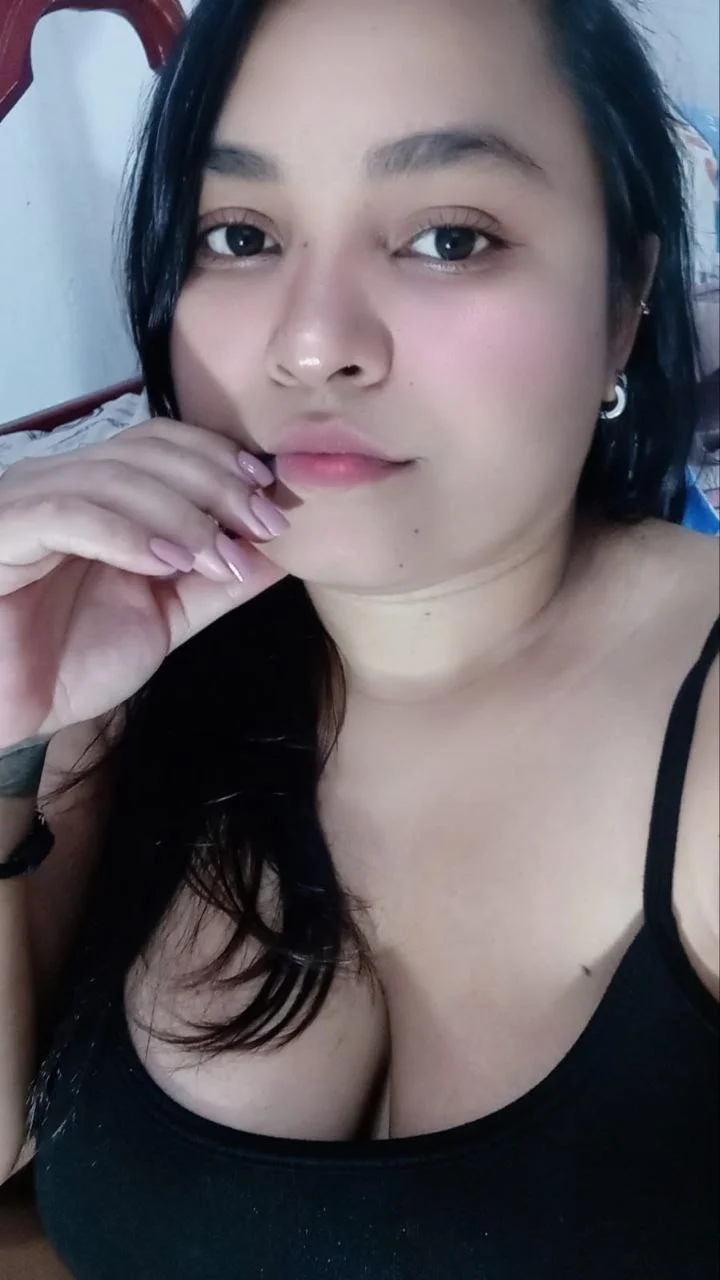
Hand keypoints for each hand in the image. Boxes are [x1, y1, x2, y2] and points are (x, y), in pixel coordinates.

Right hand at [0, 417, 288, 744]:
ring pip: (112, 476)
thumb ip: (215, 584)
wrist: (2, 712)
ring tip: (219, 555)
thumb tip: (280, 553)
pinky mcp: (0, 535)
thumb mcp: (162, 618)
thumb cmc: (66, 662)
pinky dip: (125, 533)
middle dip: (216, 483)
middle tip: (263, 524)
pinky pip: (65, 514)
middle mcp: (59, 484)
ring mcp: (25, 505)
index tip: (269, 494)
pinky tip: (166, 563)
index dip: (219, 458)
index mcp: (96, 494)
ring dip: (180, 513)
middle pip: (146, 450)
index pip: (161, 442)